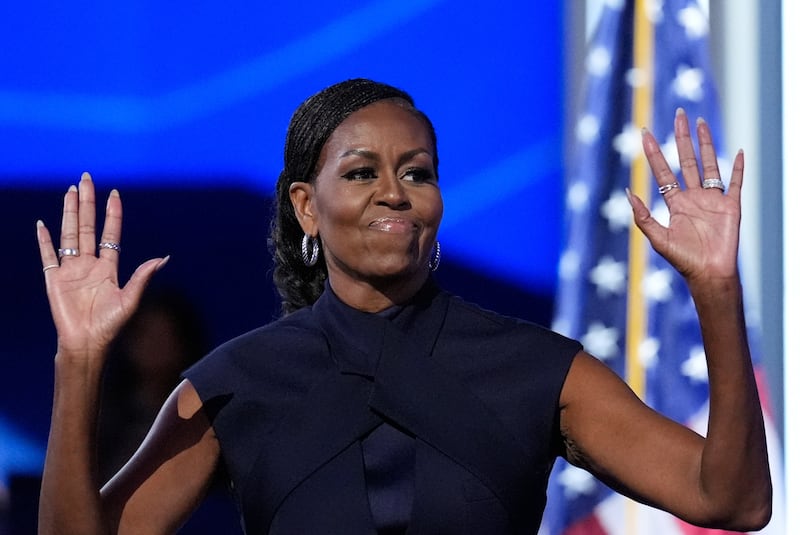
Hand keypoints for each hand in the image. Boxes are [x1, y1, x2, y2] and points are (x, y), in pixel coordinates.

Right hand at [36, 172, 167, 358]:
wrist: (87, 342)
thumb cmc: (111, 325)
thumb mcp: (130, 299)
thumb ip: (143, 277)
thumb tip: (164, 258)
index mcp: (109, 267)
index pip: (110, 233)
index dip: (112, 214)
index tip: (114, 194)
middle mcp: (90, 264)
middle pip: (87, 226)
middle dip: (87, 203)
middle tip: (86, 179)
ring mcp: (71, 270)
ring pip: (69, 235)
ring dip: (68, 213)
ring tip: (70, 191)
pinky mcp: (54, 280)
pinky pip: (48, 256)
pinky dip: (44, 240)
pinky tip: (43, 224)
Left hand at [628, 108, 741, 283]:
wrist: (709, 274)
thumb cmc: (683, 260)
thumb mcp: (657, 237)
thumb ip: (643, 216)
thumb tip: (628, 192)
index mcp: (675, 203)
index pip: (663, 171)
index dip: (654, 152)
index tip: (644, 132)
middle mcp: (693, 197)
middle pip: (687, 160)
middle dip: (681, 137)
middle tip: (678, 114)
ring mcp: (713, 199)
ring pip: (709, 164)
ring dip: (706, 143)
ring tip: (701, 123)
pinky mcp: (732, 205)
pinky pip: (736, 182)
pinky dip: (738, 167)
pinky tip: (737, 151)